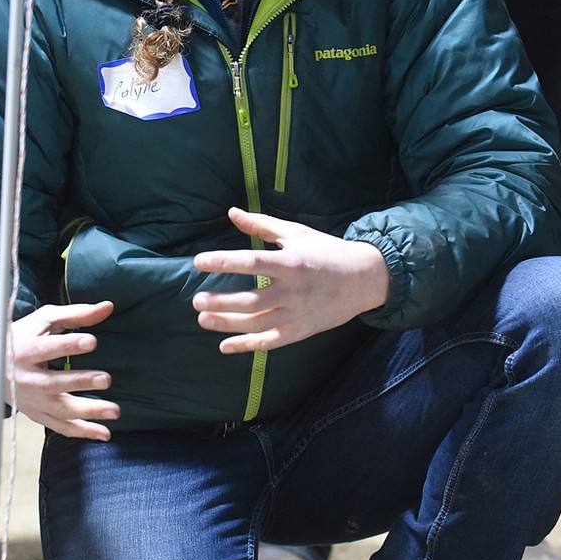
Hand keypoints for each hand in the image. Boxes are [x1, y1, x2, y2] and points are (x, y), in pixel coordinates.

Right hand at [0, 301, 118, 438]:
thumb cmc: (24, 336)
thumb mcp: (44, 320)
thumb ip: (76, 314)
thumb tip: (108, 306)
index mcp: (25, 350)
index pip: (47, 348)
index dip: (69, 345)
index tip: (92, 341)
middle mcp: (27, 378)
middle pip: (54, 383)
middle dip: (80, 382)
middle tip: (106, 379)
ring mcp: (33, 400)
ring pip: (60, 410)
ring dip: (89, 411)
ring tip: (116, 410)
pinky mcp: (38, 415)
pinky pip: (61, 427)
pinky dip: (82, 432)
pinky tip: (105, 433)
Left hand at [191, 206, 389, 353]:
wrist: (363, 279)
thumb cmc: (327, 252)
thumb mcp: (296, 234)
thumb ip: (262, 225)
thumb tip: (232, 213)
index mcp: (290, 263)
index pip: (251, 262)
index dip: (223, 262)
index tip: (199, 262)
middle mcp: (293, 291)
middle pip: (251, 299)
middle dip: (221, 301)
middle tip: (196, 299)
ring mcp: (297, 314)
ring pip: (257, 324)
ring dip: (228, 324)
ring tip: (203, 319)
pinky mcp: (301, 331)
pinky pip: (271, 342)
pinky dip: (247, 346)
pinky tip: (225, 346)